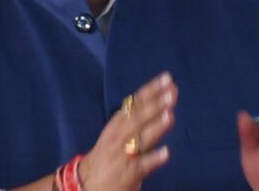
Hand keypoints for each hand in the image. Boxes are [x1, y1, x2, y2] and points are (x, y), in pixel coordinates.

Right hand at [77, 72, 176, 190]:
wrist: (86, 185)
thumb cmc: (107, 156)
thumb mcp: (117, 133)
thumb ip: (134, 119)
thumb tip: (160, 100)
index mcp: (117, 124)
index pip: (135, 103)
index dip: (150, 90)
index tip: (167, 78)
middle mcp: (118, 136)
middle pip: (137, 117)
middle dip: (155, 104)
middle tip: (172, 92)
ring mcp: (123, 155)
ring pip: (140, 138)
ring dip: (155, 126)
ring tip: (170, 115)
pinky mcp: (127, 174)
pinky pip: (141, 165)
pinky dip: (153, 159)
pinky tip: (166, 153)